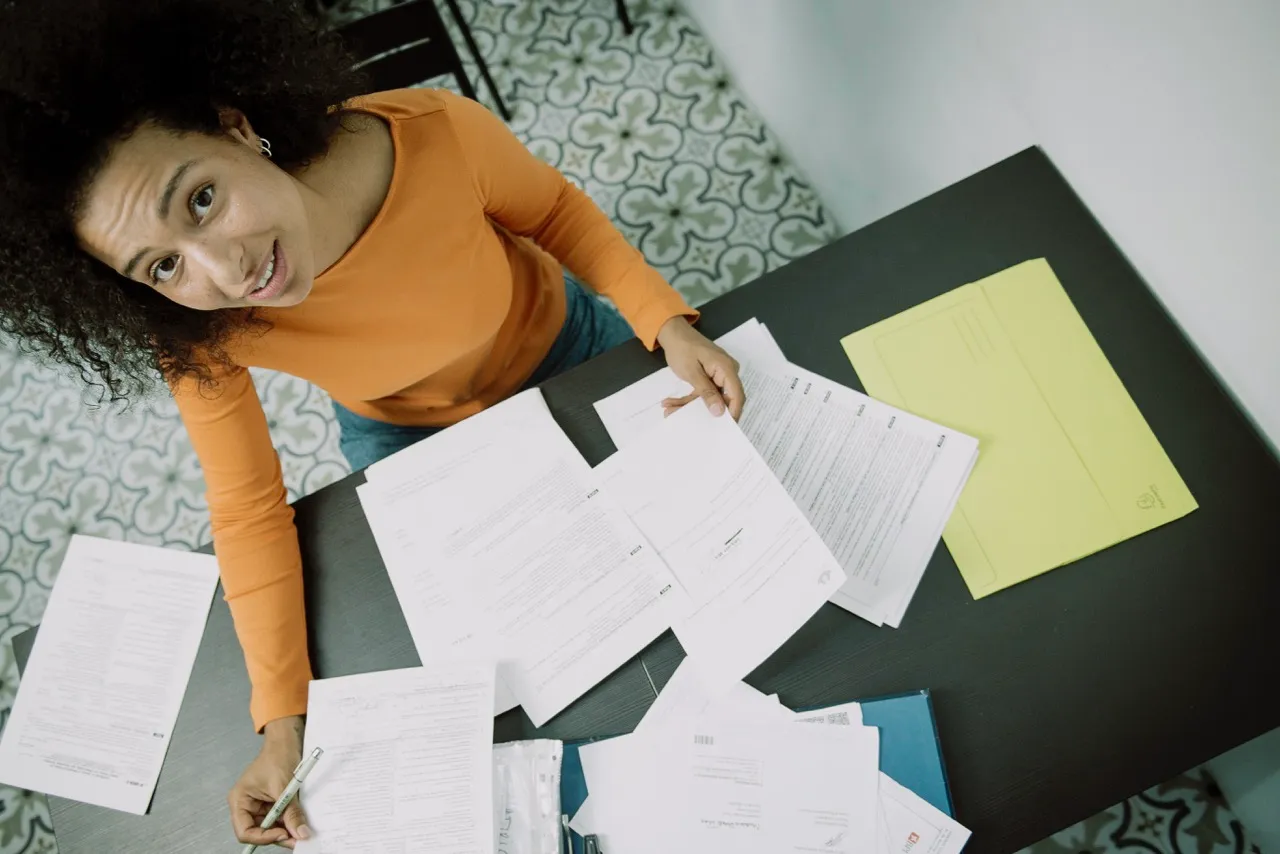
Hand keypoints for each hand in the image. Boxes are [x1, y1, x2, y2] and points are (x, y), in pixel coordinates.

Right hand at [229, 716, 310, 849]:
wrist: (287, 742)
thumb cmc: (277, 756)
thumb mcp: (284, 787)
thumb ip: (291, 812)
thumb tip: (300, 833)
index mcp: (240, 801)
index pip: (244, 831)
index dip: (263, 837)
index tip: (284, 834)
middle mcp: (247, 806)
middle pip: (259, 832)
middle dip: (278, 835)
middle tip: (298, 838)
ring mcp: (260, 806)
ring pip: (271, 828)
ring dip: (286, 830)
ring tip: (301, 831)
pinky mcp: (272, 804)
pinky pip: (280, 819)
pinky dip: (290, 822)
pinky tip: (300, 823)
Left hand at [656, 317, 744, 418]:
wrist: (672, 333)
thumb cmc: (683, 348)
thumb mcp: (692, 372)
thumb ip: (706, 392)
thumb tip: (720, 412)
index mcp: (727, 369)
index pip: (737, 395)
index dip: (733, 413)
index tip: (724, 430)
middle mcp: (726, 373)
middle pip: (723, 399)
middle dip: (705, 412)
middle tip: (692, 425)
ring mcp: (718, 376)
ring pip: (709, 398)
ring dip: (690, 406)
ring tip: (670, 411)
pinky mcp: (709, 378)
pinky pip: (702, 393)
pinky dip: (688, 399)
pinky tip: (671, 404)